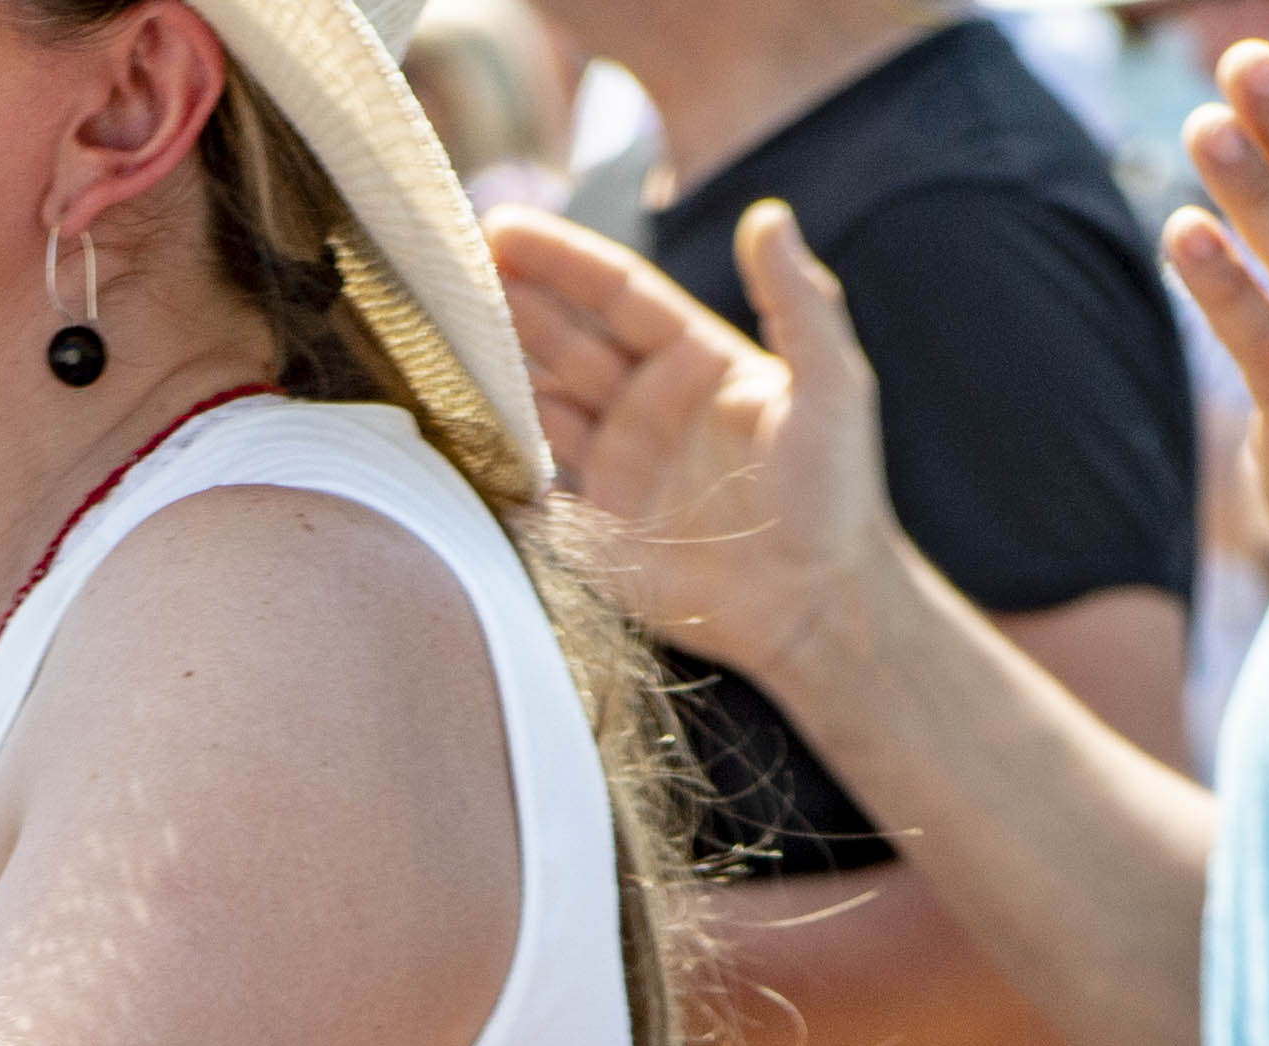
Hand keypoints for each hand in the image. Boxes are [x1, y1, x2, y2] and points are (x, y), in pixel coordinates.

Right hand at [490, 201, 896, 697]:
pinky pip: (533, 481)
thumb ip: (799, 302)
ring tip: (432, 335)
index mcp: (695, 358)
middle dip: (506, 303)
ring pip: (537, 402)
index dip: (558, 259)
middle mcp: (648, 404)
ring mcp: (619, 465)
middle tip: (443, 270)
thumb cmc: (836, 494)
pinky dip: (494, 453)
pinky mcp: (600, 527)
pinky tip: (450, 422)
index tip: (500, 227)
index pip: (613, 292)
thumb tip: (770, 214)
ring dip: (489, 370)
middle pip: (563, 339)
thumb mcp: (831, 386)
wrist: (817, 607)